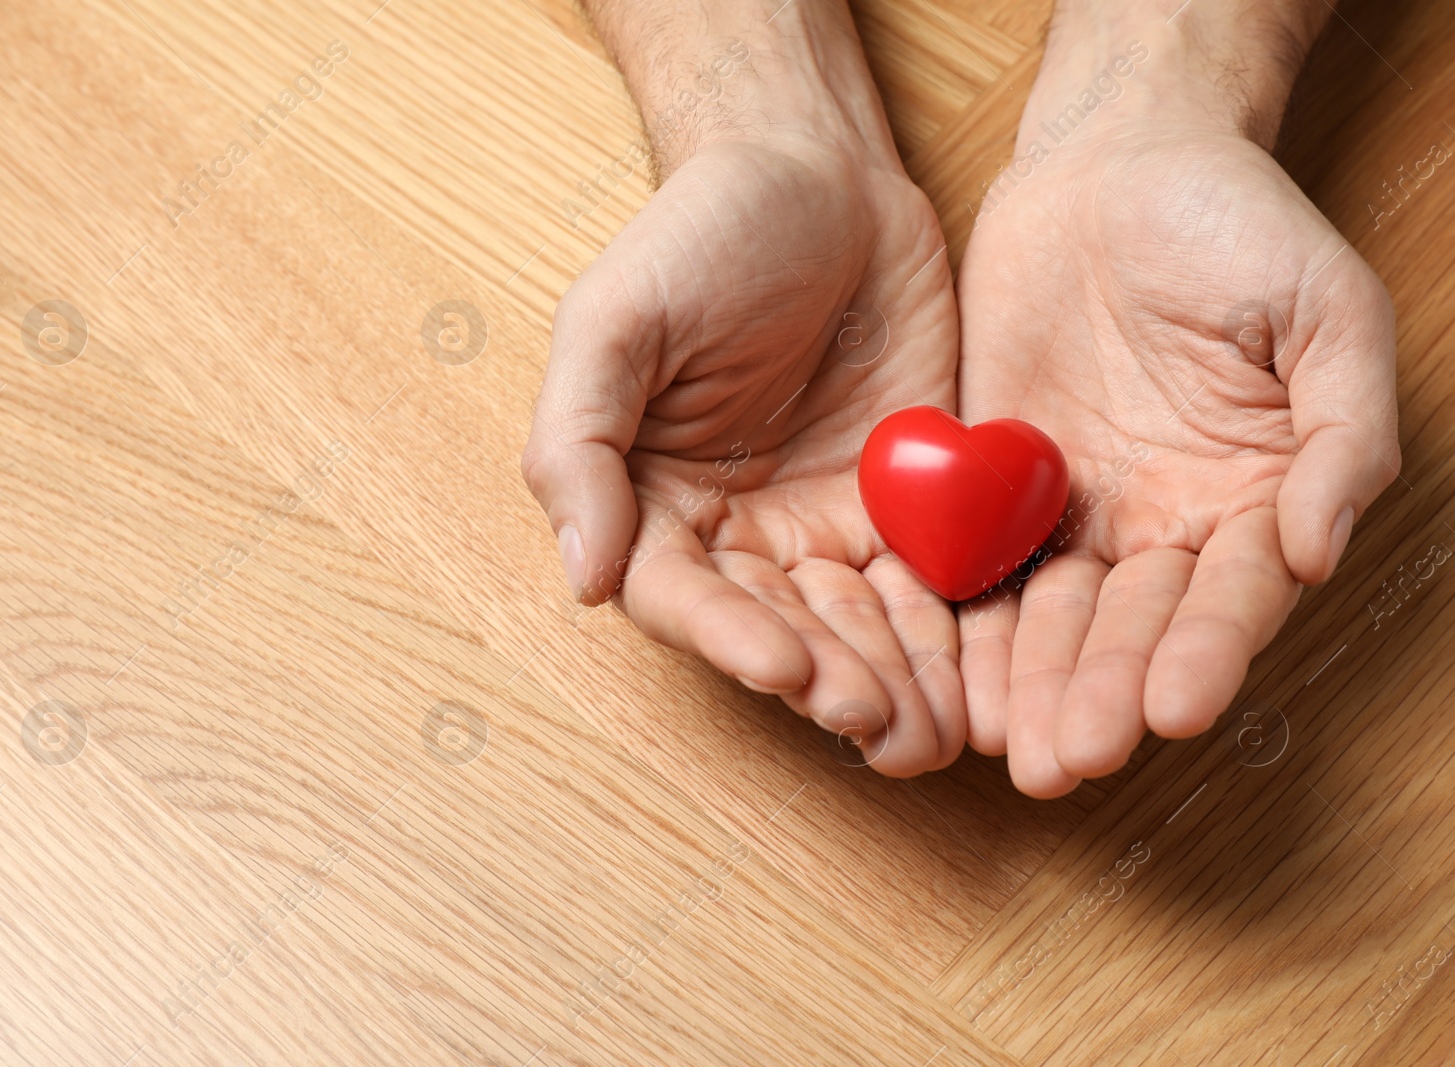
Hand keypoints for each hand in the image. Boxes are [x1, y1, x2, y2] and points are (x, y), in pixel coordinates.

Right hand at [522, 2, 965, 774]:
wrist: (820, 172)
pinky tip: (985, 675)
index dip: (729, 638)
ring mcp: (829, 524)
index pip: (682, 595)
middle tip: (879, 722)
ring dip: (897, 682)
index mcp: (656, 504)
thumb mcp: (613, 321)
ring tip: (935, 730)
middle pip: (781, 629)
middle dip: (830, 681)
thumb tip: (582, 574)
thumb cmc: (701, 234)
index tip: (782, 667)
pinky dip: (957, 632)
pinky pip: (935, 582)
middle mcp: (740, 534)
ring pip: (862, 627)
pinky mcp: (913, 506)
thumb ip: (581, 443)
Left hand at [954, 13, 1399, 795]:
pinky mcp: (996, 487)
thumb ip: (1342, 432)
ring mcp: (1077, 511)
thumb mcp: (1325, 313)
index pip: (1233, 594)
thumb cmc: (1236, 224)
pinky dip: (965, 617)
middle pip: (1135, 626)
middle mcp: (1166, 522)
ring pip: (1053, 615)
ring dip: (1032, 682)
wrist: (1114, 163)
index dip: (1206, 652)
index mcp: (1255, 497)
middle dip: (1103, 693)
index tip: (1174, 710)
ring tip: (1012, 749)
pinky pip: (978, 562)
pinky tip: (946, 672)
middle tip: (1069, 759)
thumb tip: (1321, 549)